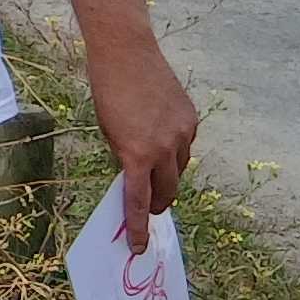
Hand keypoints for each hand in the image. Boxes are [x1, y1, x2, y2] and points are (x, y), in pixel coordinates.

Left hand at [88, 29, 199, 248]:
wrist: (127, 52)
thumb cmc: (107, 91)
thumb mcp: (108, 132)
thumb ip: (124, 157)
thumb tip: (136, 178)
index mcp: (136, 154)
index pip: (139, 202)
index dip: (138, 228)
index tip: (138, 247)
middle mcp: (164, 148)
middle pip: (168, 191)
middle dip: (159, 204)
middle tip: (152, 208)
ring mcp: (182, 133)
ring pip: (180, 169)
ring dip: (169, 176)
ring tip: (155, 172)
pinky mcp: (192, 119)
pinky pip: (186, 146)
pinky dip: (175, 150)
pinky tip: (163, 139)